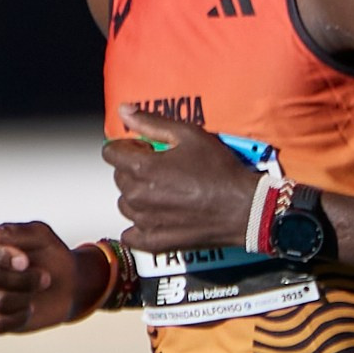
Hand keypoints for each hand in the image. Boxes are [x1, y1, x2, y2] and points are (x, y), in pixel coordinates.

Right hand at [0, 220, 101, 335]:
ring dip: (26, 296)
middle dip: (23, 278)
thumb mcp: (39, 236)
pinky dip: (19, 316)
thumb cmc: (49, 254)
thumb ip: (14, 232)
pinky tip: (29, 309)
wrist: (67, 285)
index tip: (26, 260)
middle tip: (45, 277)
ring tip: (39, 290)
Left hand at [103, 112, 260, 251]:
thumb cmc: (219, 171)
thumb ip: (151, 122)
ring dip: (138, 196)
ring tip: (164, 192)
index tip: (145, 148)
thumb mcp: (189, 135)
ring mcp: (144, 221)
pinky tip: (158, 217)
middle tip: (162, 169)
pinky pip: (131, 234)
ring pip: (126, 204)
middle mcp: (137, 196)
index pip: (110, 153)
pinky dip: (140, 226)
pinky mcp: (153, 241)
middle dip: (134, 170)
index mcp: (142, 168)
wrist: (243, 208)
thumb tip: (124, 111)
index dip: (127, 147)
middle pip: (119, 178)